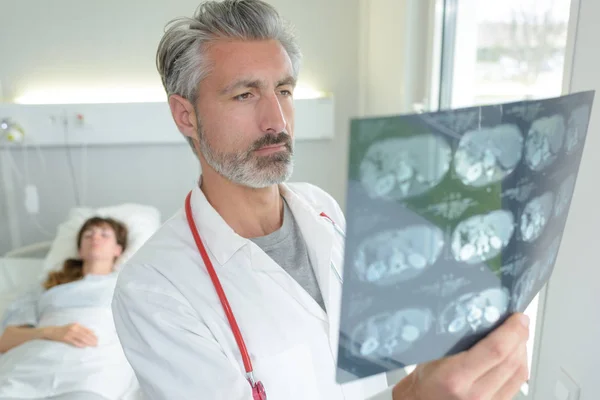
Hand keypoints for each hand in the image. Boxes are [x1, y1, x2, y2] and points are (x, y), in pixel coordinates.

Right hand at [44, 323, 98, 347]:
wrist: (52, 331)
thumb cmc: (64, 330)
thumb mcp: (73, 327)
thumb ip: (82, 329)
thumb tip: (92, 332)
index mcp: (77, 325)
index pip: (87, 330)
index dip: (93, 335)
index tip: (97, 338)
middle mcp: (74, 328)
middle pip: (85, 334)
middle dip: (92, 339)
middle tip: (97, 343)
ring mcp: (70, 333)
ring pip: (81, 338)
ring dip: (88, 342)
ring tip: (92, 345)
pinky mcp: (66, 338)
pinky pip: (74, 342)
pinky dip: (80, 344)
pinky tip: (84, 346)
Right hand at [392, 313, 529, 399]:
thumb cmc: (423, 384)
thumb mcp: (432, 357)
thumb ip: (457, 342)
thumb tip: (483, 318)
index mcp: (454, 378)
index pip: (495, 350)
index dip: (512, 331)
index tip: (517, 318)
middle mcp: (474, 395)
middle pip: (511, 361)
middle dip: (520, 338)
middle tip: (520, 323)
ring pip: (519, 374)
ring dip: (522, 351)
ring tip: (518, 337)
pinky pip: (516, 386)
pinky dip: (518, 367)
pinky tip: (514, 357)